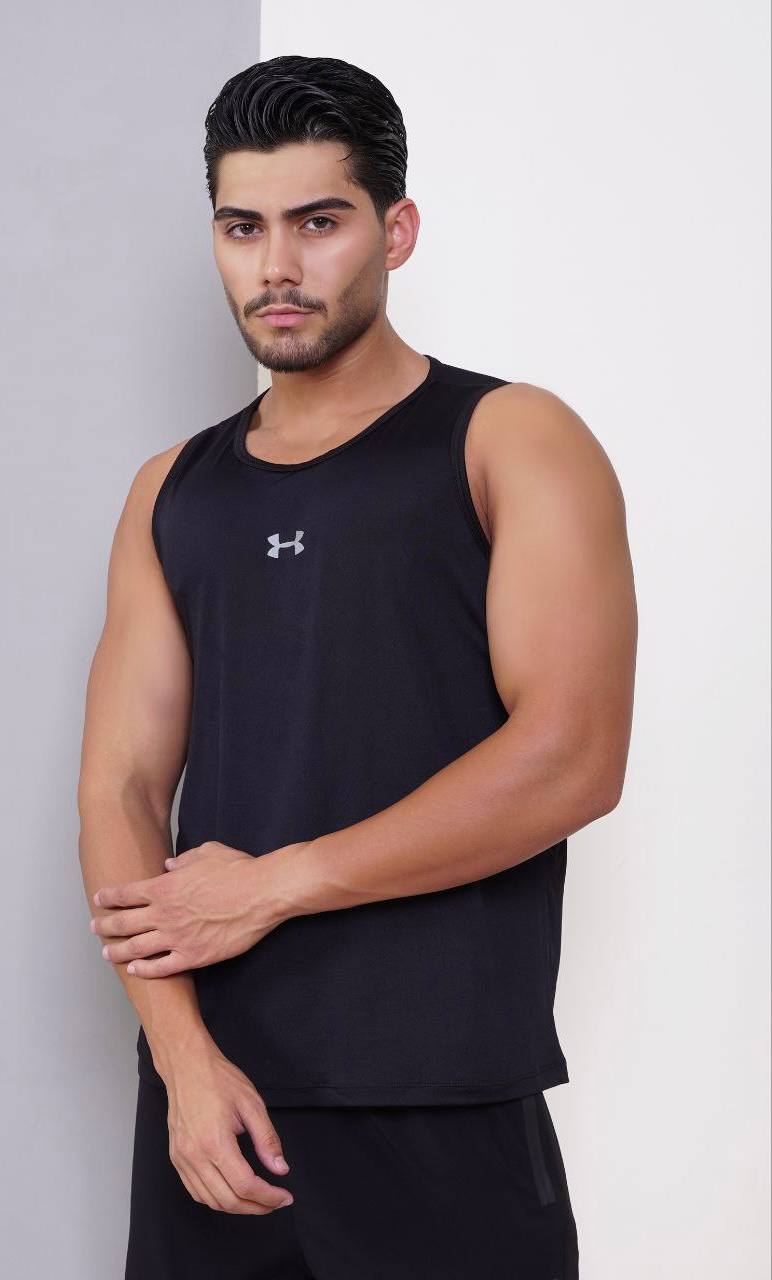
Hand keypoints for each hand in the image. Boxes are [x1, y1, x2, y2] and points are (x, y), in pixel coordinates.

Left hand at [90, 839, 309, 976]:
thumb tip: (170, 864)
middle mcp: (164, 914)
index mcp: (164, 887)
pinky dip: (145, 969)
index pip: (126, 893)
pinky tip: (136, 969)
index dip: (109, 896)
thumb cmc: (237, 869)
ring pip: (136, 948)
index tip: (99, 898)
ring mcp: (176, 938)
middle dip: (105, 925)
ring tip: (107, 953)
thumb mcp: (207, 852)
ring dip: (118, 951)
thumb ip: (184, 860)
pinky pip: (161, 967)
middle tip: (95, 927)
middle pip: (124, 923)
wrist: (261, 894)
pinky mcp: (193, 956)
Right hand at [159, 1042, 294, 1213]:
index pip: (245, 1185)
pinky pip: (196, 1191)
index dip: (268, 1197)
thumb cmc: (218, 1080)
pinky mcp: (177, 1158)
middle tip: (276, 1202)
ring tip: (258, 1201)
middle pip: (228, 1200)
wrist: (187, 1066)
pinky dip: (216, 1200)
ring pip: (210, 1201)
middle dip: (256, 1207)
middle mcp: (195, 1155)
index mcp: (215, 1142)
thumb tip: (280, 1168)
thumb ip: (267, 1139)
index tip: (285, 1196)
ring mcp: (182, 1159)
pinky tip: (232, 1193)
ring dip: (237, 1207)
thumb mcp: (252, 1104)